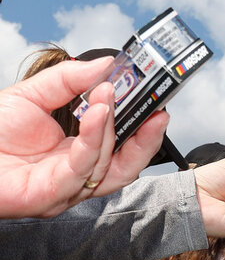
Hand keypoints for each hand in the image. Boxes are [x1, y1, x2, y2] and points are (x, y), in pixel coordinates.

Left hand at [0, 58, 167, 218]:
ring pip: (109, 164)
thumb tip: (104, 64)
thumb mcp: (33, 94)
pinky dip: (93, 139)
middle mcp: (78, 174)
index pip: (123, 144)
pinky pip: (82, 168)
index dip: (143, 123)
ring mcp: (68, 188)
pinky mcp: (52, 194)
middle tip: (156, 101)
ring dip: (114, 127)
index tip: (155, 96)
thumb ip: (70, 80)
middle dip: (146, 132)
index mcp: (78, 154)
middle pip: (128, 162)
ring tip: (111, 95)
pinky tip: (97, 113)